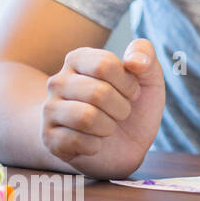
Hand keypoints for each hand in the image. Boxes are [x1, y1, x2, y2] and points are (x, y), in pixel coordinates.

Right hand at [41, 38, 165, 178]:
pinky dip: (96, 146)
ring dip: (109, 127)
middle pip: (97, 93)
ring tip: (109, 126)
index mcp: (78, 59)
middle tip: (122, 112)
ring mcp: (50, 110)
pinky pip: (76, 142)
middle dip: (122, 108)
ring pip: (85, 118)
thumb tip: (134, 61)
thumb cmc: (134, 105)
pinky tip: (95, 142)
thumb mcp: (149, 77)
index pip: (104, 65)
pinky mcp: (49, 139)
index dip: (128, 83)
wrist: (126, 144)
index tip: (132, 92)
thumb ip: (145, 55)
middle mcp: (58, 82)